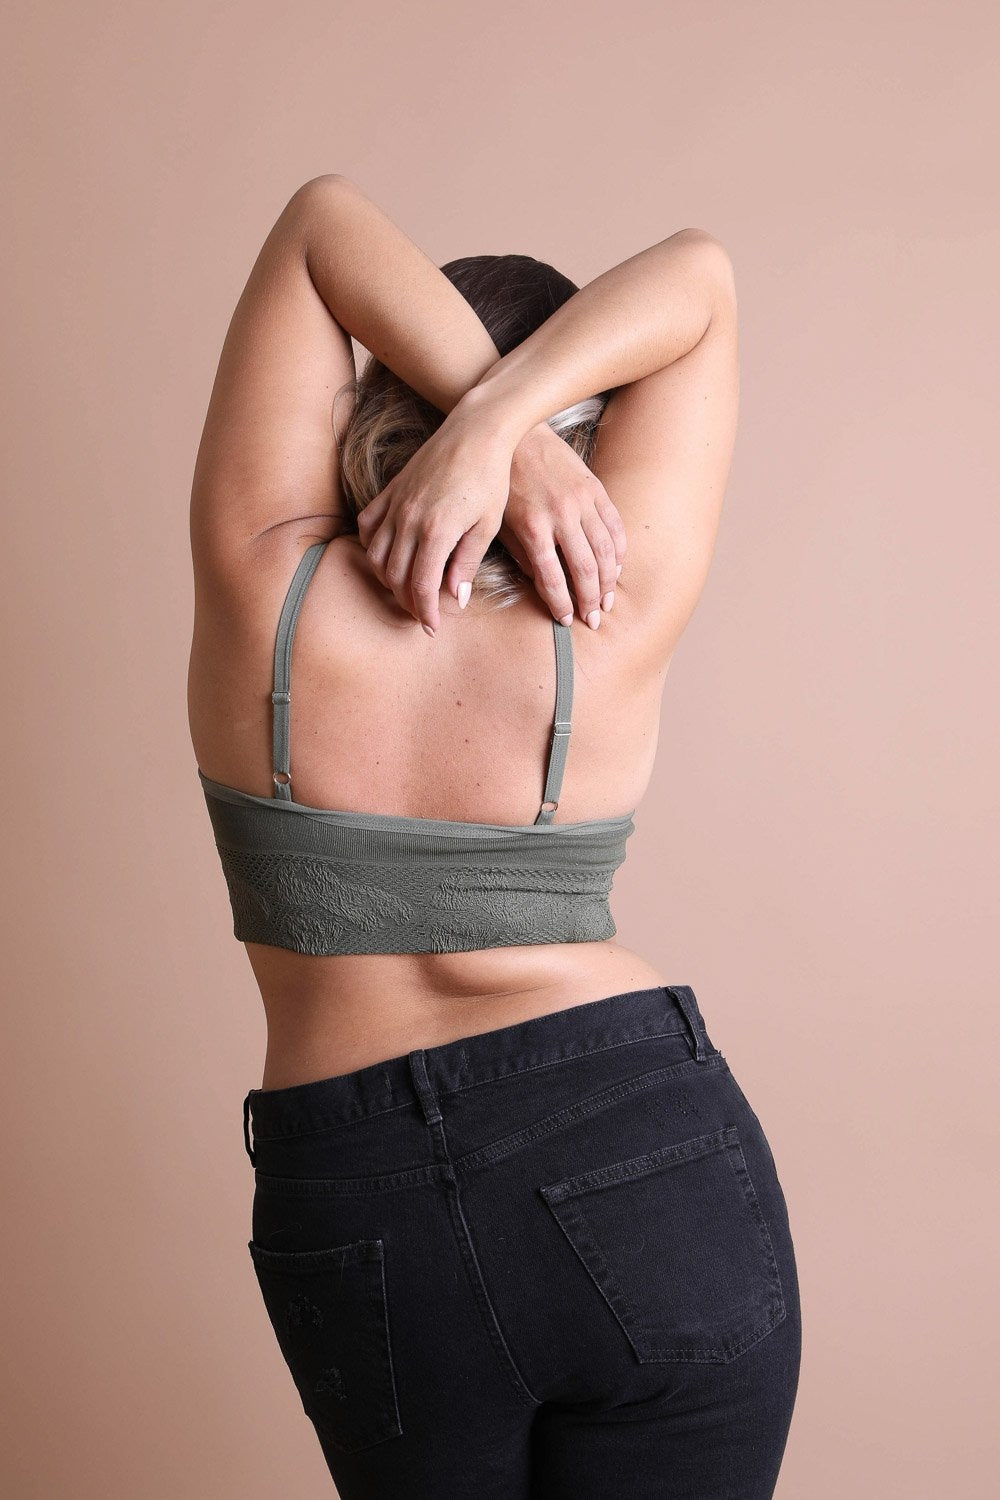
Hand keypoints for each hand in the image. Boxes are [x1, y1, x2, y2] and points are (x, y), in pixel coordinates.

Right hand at [356, 414, 512, 635]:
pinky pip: (368, 526)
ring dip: (387, 579)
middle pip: (395, 577)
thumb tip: (454, 598)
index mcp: (436, 531)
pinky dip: (372, 547)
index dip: (425, 612)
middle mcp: (408, 519)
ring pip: (376, 556)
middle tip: (422, 613)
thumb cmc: (490, 478)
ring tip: (405, 589)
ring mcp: (396, 504)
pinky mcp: (391, 491)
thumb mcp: (487, 526)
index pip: (420, 586)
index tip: (432, 627)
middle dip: (407, 602)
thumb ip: (467, 563)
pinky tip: (387, 555)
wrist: (476, 431)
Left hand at [492, 421, 625, 627]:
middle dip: (590, 600)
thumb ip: (519, 555)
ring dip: (608, 582)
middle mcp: (562, 517)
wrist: (517, 435)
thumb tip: (539, 586)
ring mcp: (582, 502)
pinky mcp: (595, 489)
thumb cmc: (503, 482)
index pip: (553, 579)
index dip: (561, 604)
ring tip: (607, 602)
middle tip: (593, 620)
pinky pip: (615, 526)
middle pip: (584, 570)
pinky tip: (616, 568)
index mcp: (533, 528)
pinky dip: (619, 551)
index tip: (566, 621)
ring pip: (605, 552)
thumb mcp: (500, 522)